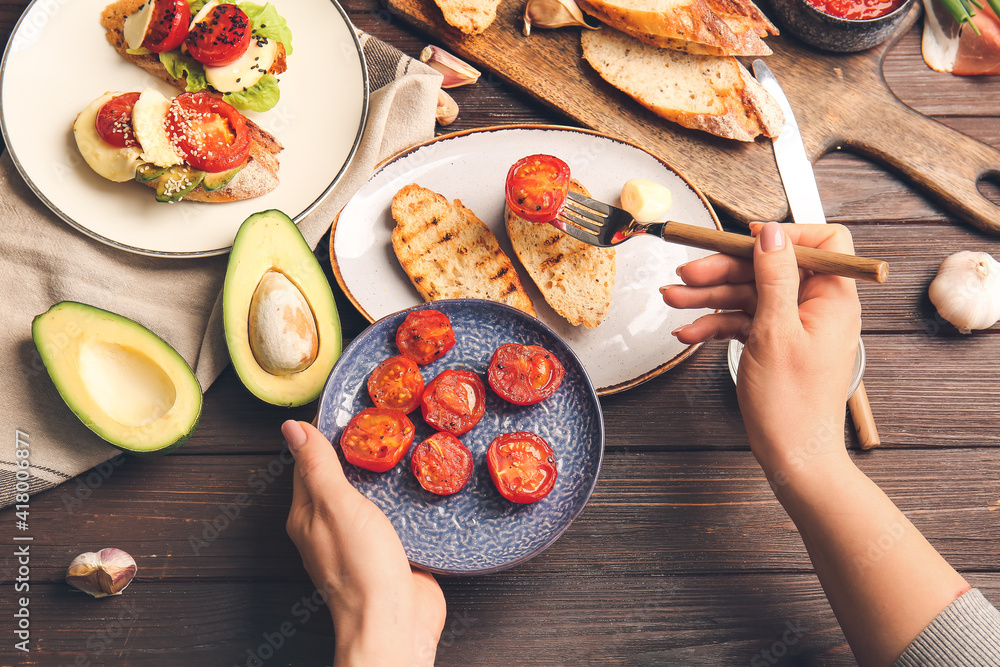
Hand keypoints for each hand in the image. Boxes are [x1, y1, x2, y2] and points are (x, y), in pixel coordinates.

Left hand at [283, 420, 445, 665]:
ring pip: (367, 499)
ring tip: (404, 445)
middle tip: (380, 420)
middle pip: (338, 480)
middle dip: (356, 452)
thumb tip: (291, 428)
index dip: (323, 435)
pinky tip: (416, 487)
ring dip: (381, 476)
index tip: (345, 408)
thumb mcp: (336, 504)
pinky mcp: (390, 553)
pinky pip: (393, 518)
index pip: (308, 464)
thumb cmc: (360, 566)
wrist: (394, 621)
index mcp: (307, 515)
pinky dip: (401, 500)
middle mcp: (330, 528)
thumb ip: (318, 466)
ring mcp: (360, 542)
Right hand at [661, 222, 860, 477]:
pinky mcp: (775, 345)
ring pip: (749, 295)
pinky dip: (716, 324)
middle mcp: (816, 308)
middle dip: (725, 270)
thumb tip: (772, 234)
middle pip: (769, 269)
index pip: (823, 242)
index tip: (746, 239)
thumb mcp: (776, 331)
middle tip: (686, 272)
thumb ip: (774, 277)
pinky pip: (744, 321)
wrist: (793, 457)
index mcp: (832, 298)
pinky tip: (689, 332)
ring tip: (673, 300)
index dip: (785, 235)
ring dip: (709, 297)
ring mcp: (794, 327)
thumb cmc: (792, 404)